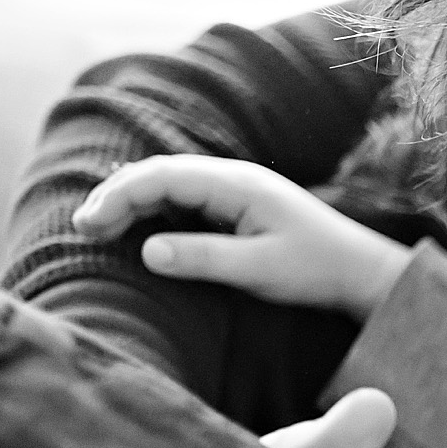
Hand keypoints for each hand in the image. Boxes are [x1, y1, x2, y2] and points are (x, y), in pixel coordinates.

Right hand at [74, 155, 410, 321]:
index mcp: (238, 184)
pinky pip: (187, 201)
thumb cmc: (319, 270)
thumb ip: (204, 258)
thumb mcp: (261, 269)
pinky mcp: (239, 207)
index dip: (121, 196)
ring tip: (99, 229)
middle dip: (118, 197)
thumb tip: (147, 250)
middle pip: (161, 174)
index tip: (90, 224)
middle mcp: (234, 179)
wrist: (363, 272)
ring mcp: (236, 191)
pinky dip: (156, 210)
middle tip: (83, 228)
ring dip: (134, 202)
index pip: (164, 176)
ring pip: (171, 186)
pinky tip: (136, 229)